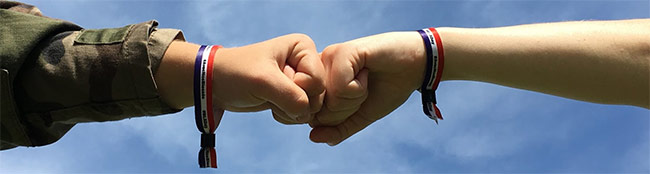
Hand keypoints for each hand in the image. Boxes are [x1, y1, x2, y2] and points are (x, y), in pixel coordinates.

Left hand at [212, 34, 324, 123]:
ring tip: (269, 98)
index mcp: (303, 47)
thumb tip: (308, 115)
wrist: (216, 84)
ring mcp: (301, 81)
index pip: (317, 80)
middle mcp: (306, 63)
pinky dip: (286, 116)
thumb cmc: (237, 73)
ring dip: (289, 111)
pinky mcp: (294, 97)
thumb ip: (292, 97)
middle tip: (270, 92)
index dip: (297, 87)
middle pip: (318, 96)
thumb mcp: (264, 82)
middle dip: (293, 102)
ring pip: (311, 108)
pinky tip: (271, 106)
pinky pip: (302, 115)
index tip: (274, 78)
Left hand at [309, 32, 426, 144]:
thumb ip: (338, 129)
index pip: (312, 117)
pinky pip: (340, 87)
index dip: (337, 119)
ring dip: (354, 99)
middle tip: (362, 90)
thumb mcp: (360, 116)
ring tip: (366, 80)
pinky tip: (368, 73)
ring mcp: (329, 57)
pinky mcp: (343, 51)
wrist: (415, 66)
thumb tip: (313, 137)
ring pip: (328, 100)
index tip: (356, 101)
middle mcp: (318, 67)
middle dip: (345, 111)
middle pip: (318, 111)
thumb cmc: (387, 88)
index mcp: (319, 82)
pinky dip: (359, 88)